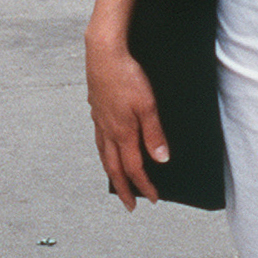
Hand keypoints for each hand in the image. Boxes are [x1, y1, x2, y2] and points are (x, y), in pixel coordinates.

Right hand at [87, 33, 168, 209]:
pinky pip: (99, 139)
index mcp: (122, 132)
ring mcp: (100, 120)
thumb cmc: (126, 76)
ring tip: (117, 182)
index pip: (134, 168)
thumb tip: (160, 160)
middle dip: (123, 188)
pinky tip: (107, 148)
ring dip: (112, 172)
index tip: (152, 198)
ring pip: (104, 154)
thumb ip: (154, 134)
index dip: (144, 185)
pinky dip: (104, 152)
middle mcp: (108, 130)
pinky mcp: (96, 109)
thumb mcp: (148, 106)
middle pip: (114, 167)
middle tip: (129, 204)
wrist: (103, 53)